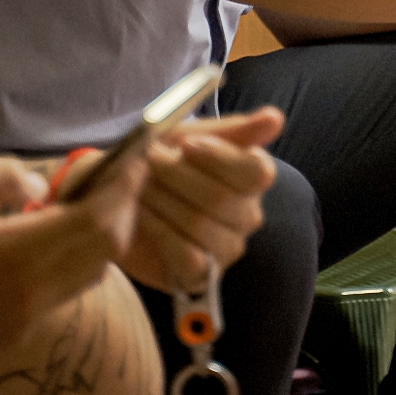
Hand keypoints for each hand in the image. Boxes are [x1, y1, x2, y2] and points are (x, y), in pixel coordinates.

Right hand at [0, 153, 147, 355]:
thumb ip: (2, 179)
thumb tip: (46, 184)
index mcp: (10, 256)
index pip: (93, 223)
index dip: (122, 191)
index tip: (135, 162)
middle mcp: (26, 294)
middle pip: (105, 252)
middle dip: (122, 211)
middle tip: (122, 179)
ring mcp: (24, 320)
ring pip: (92, 275)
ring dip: (104, 238)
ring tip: (93, 202)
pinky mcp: (17, 333)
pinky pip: (67, 293)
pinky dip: (78, 262)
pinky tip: (62, 236)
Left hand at [120, 108, 282, 293]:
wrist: (121, 197)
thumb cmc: (162, 162)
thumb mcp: (189, 135)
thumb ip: (233, 129)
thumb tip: (274, 119)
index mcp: (252, 177)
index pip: (258, 172)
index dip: (221, 158)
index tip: (185, 145)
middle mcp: (247, 215)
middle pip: (223, 199)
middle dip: (178, 176)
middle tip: (149, 160)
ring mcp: (227, 248)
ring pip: (202, 227)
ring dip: (163, 202)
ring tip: (141, 188)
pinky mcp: (201, 276)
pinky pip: (189, 258)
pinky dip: (160, 234)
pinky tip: (143, 218)